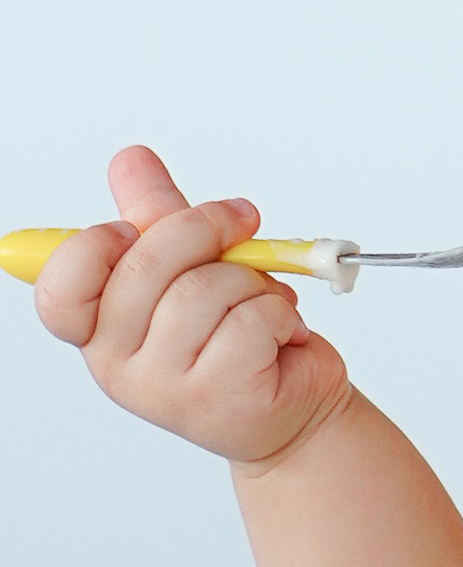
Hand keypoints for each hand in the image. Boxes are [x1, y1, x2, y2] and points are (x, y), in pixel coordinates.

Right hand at [35, 145, 350, 464]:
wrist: (296, 408)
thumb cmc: (241, 338)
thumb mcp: (194, 267)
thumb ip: (157, 215)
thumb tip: (130, 158)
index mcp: (99, 329)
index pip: (61, 286)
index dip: (96, 246)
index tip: (138, 227)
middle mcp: (118, 364)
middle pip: (146, 268)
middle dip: (207, 228)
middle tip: (244, 222)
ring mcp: (164, 388)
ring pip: (205, 291)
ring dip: (254, 282)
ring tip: (265, 303)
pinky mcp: (219, 397)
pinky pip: (250, 321)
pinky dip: (281, 313)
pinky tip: (282, 334)